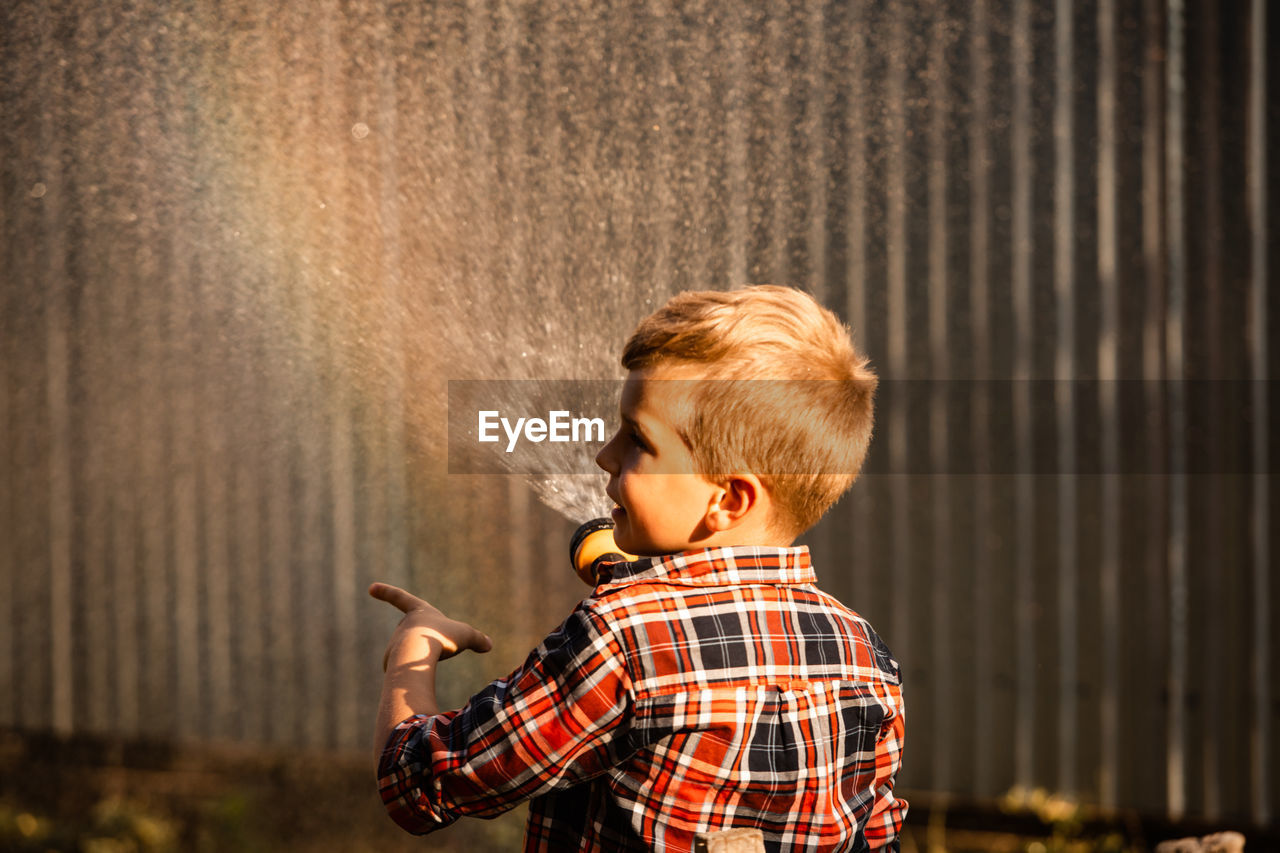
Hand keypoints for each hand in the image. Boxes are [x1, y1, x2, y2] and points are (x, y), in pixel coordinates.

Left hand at [369, 582, 491, 670]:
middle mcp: (402, 626)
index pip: (400, 597)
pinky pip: (404, 670)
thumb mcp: (466, 635)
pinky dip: (413, 673)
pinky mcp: (390, 663)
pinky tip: (419, 674)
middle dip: (424, 642)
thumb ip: (478, 640)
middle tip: (437, 647)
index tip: (370, 587)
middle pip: (413, 634)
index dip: (387, 591)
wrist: (417, 656)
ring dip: (422, 659)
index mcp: (417, 612)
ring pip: (410, 654)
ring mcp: (394, 644)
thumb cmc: (441, 638)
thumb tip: (489, 645)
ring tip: (428, 661)